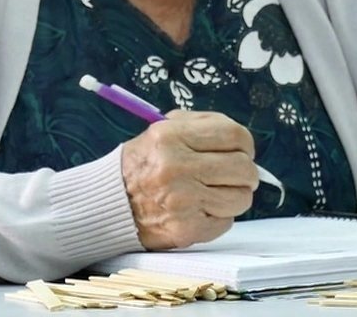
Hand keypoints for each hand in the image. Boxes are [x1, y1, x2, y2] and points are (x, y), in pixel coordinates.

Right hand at [121, 110, 258, 249]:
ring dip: (235, 195)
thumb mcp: (162, 130)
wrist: (111, 204)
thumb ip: (201, 126)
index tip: (242, 150)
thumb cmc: (143, 165)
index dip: (245, 143)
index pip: (234, 135)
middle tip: (234, 174)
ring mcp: (182, 201)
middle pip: (243, 168)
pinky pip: (226, 222)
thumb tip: (242, 141)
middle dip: (245, 172)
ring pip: (241, 198)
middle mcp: (176, 167)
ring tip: (216, 192)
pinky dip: (219, 216)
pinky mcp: (186, 229)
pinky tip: (201, 209)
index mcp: (171, 137)